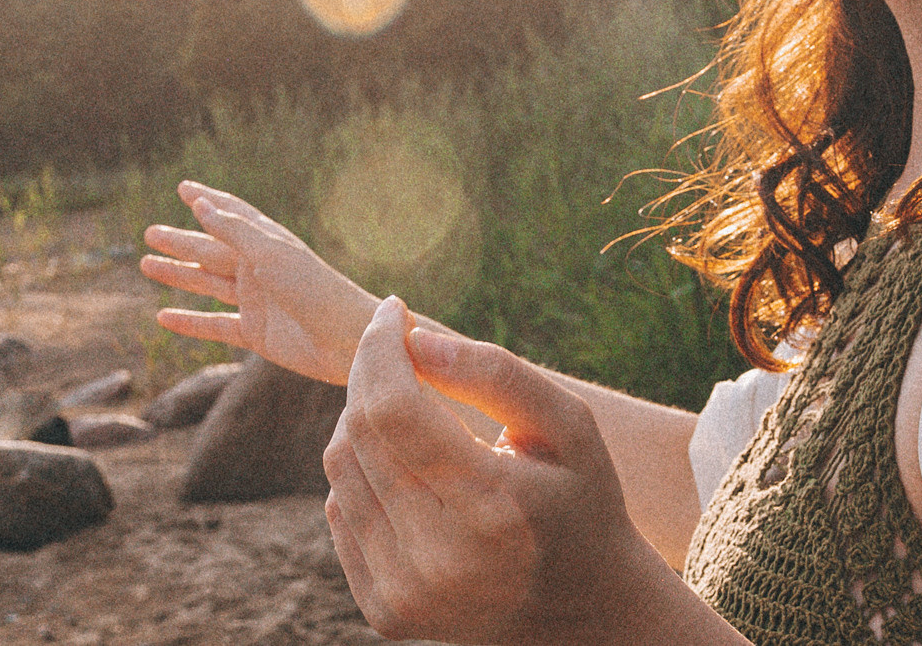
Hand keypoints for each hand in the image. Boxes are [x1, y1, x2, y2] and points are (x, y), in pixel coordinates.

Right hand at [140, 181, 376, 384]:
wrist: (346, 339)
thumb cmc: (315, 288)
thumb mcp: (271, 254)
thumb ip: (234, 231)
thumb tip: (200, 203)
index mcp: (267, 243)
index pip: (231, 214)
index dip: (208, 200)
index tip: (183, 188)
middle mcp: (259, 268)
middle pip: (211, 250)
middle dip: (181, 241)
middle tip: (150, 233)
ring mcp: (256, 301)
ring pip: (207, 284)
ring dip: (179, 275)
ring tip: (146, 265)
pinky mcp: (255, 332)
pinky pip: (214, 325)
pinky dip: (189, 321)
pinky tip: (162, 317)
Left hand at [324, 297, 668, 644]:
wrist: (582, 609)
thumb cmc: (579, 500)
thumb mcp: (568, 426)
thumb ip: (497, 374)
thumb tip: (416, 339)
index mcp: (494, 508)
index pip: (395, 410)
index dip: (381, 348)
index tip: (393, 310)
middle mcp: (441, 560)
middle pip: (360, 433)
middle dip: (370, 370)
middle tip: (398, 345)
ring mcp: (406, 594)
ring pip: (340, 468)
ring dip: (361, 417)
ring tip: (406, 404)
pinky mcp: (384, 611)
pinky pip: (340, 510)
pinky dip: (362, 469)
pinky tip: (404, 463)